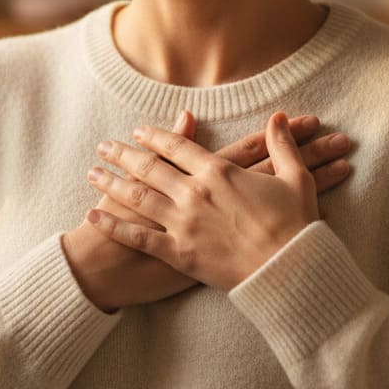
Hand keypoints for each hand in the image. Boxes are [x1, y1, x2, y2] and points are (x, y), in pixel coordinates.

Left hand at [86, 113, 326, 290]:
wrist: (292, 271)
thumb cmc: (297, 226)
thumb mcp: (295, 179)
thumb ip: (282, 146)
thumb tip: (278, 117)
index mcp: (219, 172)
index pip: (178, 147)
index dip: (155, 136)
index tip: (138, 131)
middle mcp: (195, 193)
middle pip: (149, 167)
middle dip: (123, 155)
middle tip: (103, 146)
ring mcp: (184, 223)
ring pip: (138, 197)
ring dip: (112, 183)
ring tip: (92, 174)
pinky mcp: (179, 254)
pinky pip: (139, 237)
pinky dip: (114, 225)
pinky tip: (94, 216)